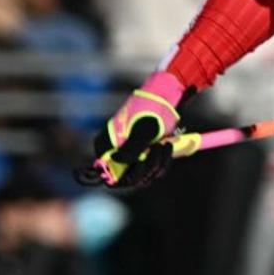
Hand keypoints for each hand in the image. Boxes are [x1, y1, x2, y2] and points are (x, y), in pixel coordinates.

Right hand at [85, 71, 186, 188]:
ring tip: (165, 144)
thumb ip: (131, 148)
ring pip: (143, 176)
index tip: (141, 160)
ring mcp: (130, 156)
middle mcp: (114, 154)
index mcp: (105, 146)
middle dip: (147, 167)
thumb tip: (117, 163)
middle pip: (128, 178)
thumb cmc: (151, 108)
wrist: (165, 96)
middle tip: (158, 147)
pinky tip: (168, 146)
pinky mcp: (144, 156)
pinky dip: (162, 162)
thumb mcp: (143, 129)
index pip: (109, 174)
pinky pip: (152, 170)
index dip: (126, 175)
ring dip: (157, 164)